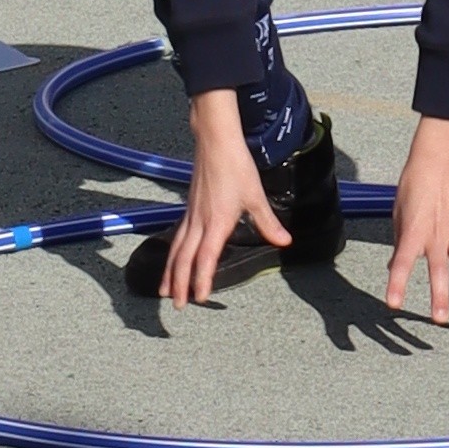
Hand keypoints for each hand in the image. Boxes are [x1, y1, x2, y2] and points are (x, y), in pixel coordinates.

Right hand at [148, 99, 289, 312]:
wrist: (216, 142)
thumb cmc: (236, 167)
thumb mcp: (256, 196)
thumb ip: (268, 223)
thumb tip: (284, 241)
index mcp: (217, 222)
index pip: (206, 257)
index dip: (201, 279)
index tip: (200, 298)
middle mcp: (200, 222)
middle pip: (184, 258)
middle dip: (179, 283)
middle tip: (177, 305)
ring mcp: (191, 215)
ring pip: (176, 249)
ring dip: (170, 272)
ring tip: (164, 290)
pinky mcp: (189, 209)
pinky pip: (177, 238)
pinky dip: (172, 254)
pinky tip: (172, 261)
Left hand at [382, 120, 448, 332]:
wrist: (438, 161)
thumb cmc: (414, 185)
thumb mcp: (399, 214)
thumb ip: (400, 242)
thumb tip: (395, 264)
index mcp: (414, 232)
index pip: (401, 263)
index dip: (397, 284)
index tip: (394, 303)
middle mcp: (437, 237)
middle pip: (437, 271)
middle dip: (438, 296)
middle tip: (439, 319)